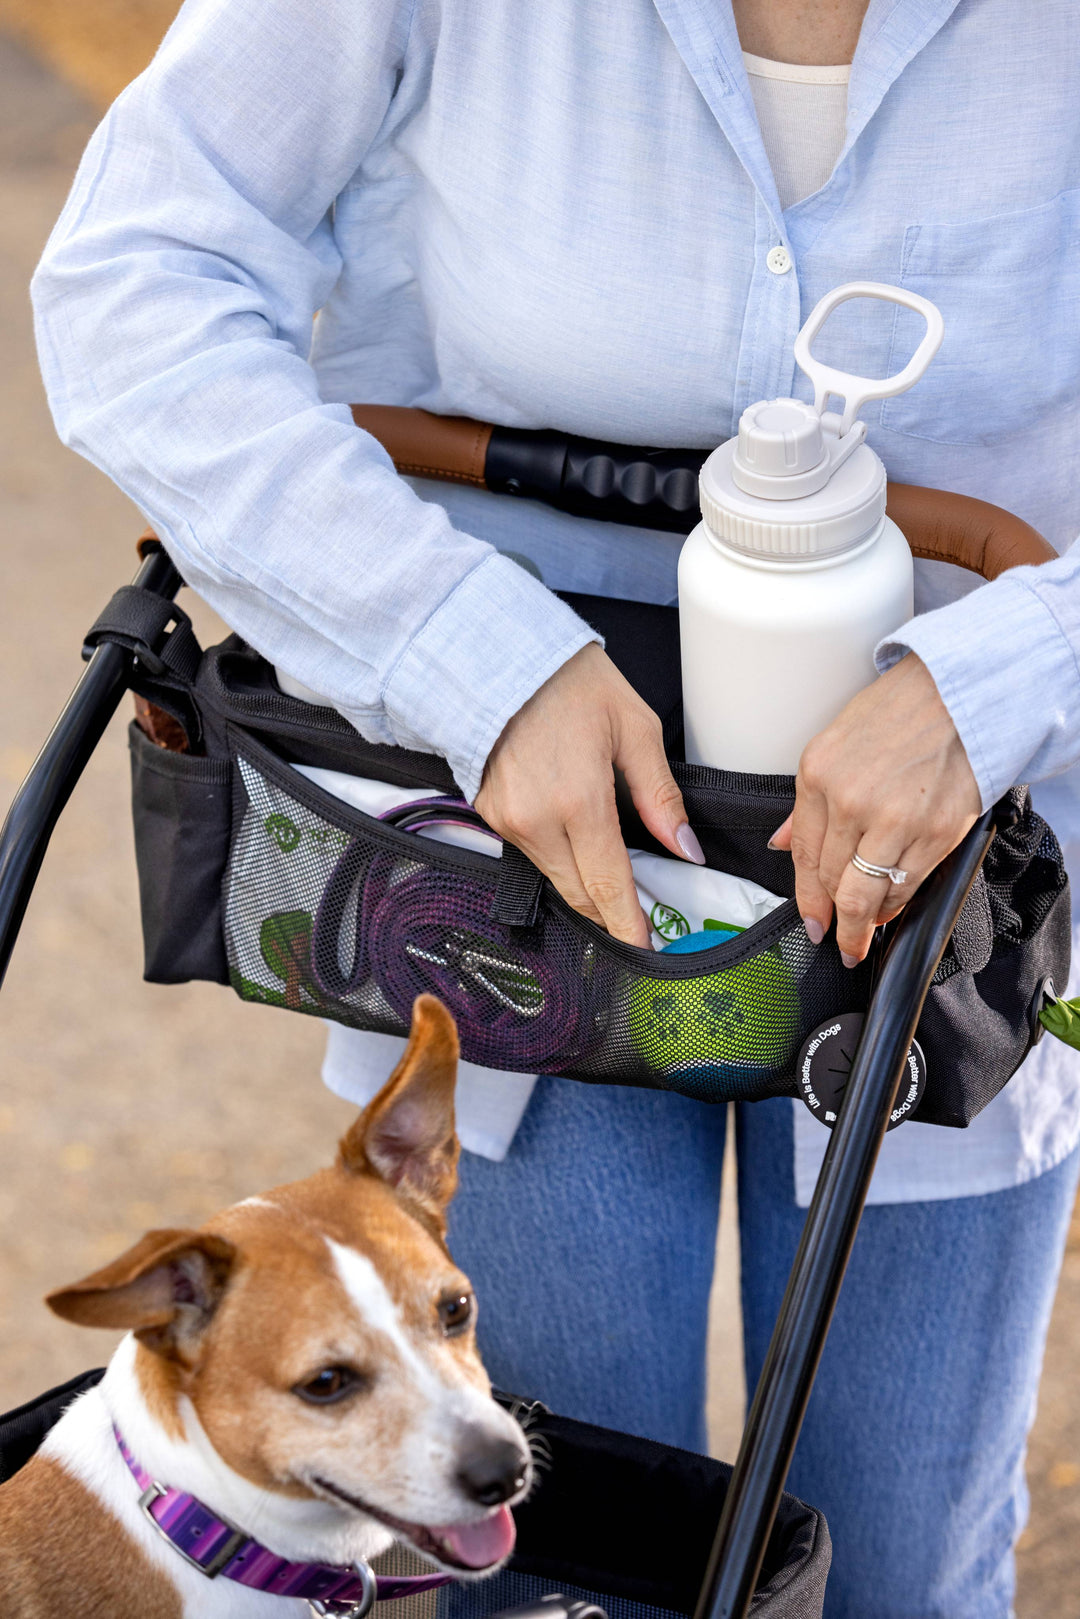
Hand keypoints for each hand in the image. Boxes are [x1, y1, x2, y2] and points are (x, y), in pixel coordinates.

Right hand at [475, 644, 703, 947]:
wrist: (497, 656)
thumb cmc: (569, 682)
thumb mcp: (634, 728)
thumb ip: (661, 796)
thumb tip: (686, 848)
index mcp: (580, 801)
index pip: (610, 885)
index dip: (630, 925)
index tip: (646, 949)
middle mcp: (538, 820)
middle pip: (581, 894)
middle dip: (611, 912)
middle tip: (639, 922)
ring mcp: (508, 820)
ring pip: (556, 877)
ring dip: (585, 884)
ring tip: (613, 877)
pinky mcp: (489, 814)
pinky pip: (532, 853)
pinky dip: (557, 856)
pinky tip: (574, 837)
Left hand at [768, 653, 980, 963]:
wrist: (958, 693)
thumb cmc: (898, 713)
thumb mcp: (834, 744)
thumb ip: (809, 802)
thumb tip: (784, 843)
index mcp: (818, 776)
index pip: (804, 855)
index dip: (806, 899)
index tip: (812, 922)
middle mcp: (850, 801)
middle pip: (832, 880)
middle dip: (833, 918)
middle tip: (836, 940)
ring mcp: (893, 819)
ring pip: (865, 894)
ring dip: (862, 924)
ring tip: (861, 937)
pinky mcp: (935, 832)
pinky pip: (906, 886)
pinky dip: (896, 905)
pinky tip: (890, 909)